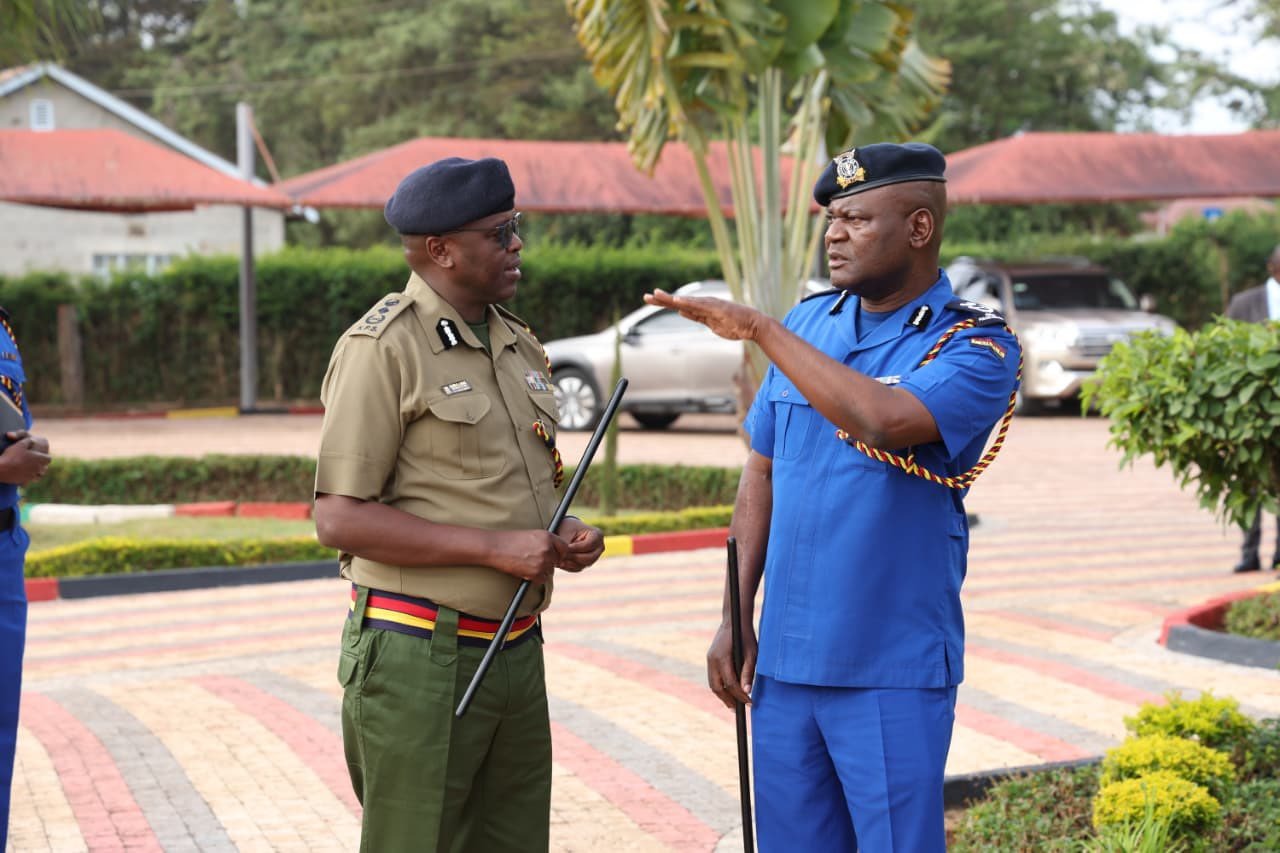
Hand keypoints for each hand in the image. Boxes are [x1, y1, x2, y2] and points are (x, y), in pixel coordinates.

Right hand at [0, 431, 50, 486]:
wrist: (1, 469)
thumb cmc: (11, 456)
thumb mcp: (20, 444)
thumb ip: (29, 441)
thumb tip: (33, 441)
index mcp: (39, 460)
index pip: (48, 459)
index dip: (45, 456)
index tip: (40, 455)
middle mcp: (37, 469)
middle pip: (44, 468)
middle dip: (41, 465)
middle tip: (35, 461)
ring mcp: (31, 477)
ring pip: (39, 476)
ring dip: (36, 473)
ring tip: (31, 469)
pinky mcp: (24, 482)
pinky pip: (29, 481)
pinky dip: (27, 479)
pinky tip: (23, 475)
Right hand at [491, 529, 570, 583]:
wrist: (496, 547)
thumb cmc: (511, 541)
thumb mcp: (532, 535)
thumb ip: (546, 542)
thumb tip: (557, 554)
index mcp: (547, 536)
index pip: (565, 548)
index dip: (560, 554)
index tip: (555, 556)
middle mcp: (548, 548)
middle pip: (556, 561)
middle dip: (548, 563)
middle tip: (533, 560)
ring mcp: (542, 561)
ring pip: (549, 571)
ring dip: (540, 570)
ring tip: (526, 563)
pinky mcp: (536, 572)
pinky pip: (542, 579)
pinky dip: (535, 578)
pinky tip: (524, 570)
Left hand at [555, 516, 604, 571]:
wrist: (568, 531)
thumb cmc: (569, 528)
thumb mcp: (568, 532)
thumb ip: (568, 544)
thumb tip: (565, 556)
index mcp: (597, 535)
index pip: (589, 545)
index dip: (577, 548)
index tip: (567, 547)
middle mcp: (599, 548)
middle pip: (589, 558)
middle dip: (575, 557)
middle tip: (563, 556)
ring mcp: (594, 557)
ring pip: (584, 565)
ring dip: (571, 563)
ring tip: (560, 560)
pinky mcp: (587, 563)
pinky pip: (579, 568)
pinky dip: (569, 567)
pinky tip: (561, 563)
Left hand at [643, 290, 764, 341]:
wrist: (753, 325)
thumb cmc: (734, 325)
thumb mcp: (710, 323)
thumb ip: (696, 317)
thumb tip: (681, 312)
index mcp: (701, 308)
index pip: (679, 305)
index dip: (664, 302)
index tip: (650, 300)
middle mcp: (703, 304)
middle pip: (679, 301)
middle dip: (662, 299)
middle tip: (645, 297)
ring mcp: (710, 305)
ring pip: (687, 301)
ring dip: (671, 299)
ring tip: (657, 295)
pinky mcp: (716, 309)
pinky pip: (700, 306)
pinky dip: (688, 302)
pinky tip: (678, 301)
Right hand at [707, 619, 755, 709]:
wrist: (734, 620)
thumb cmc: (746, 636)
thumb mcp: (752, 654)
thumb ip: (748, 673)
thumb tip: (747, 691)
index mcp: (723, 658)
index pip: (731, 684)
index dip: (740, 696)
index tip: (750, 703)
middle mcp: (712, 660)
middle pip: (717, 687)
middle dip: (728, 700)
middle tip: (738, 710)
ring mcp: (709, 659)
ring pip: (713, 684)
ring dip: (722, 696)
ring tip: (733, 704)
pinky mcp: (710, 658)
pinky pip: (713, 677)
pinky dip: (720, 687)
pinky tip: (729, 691)